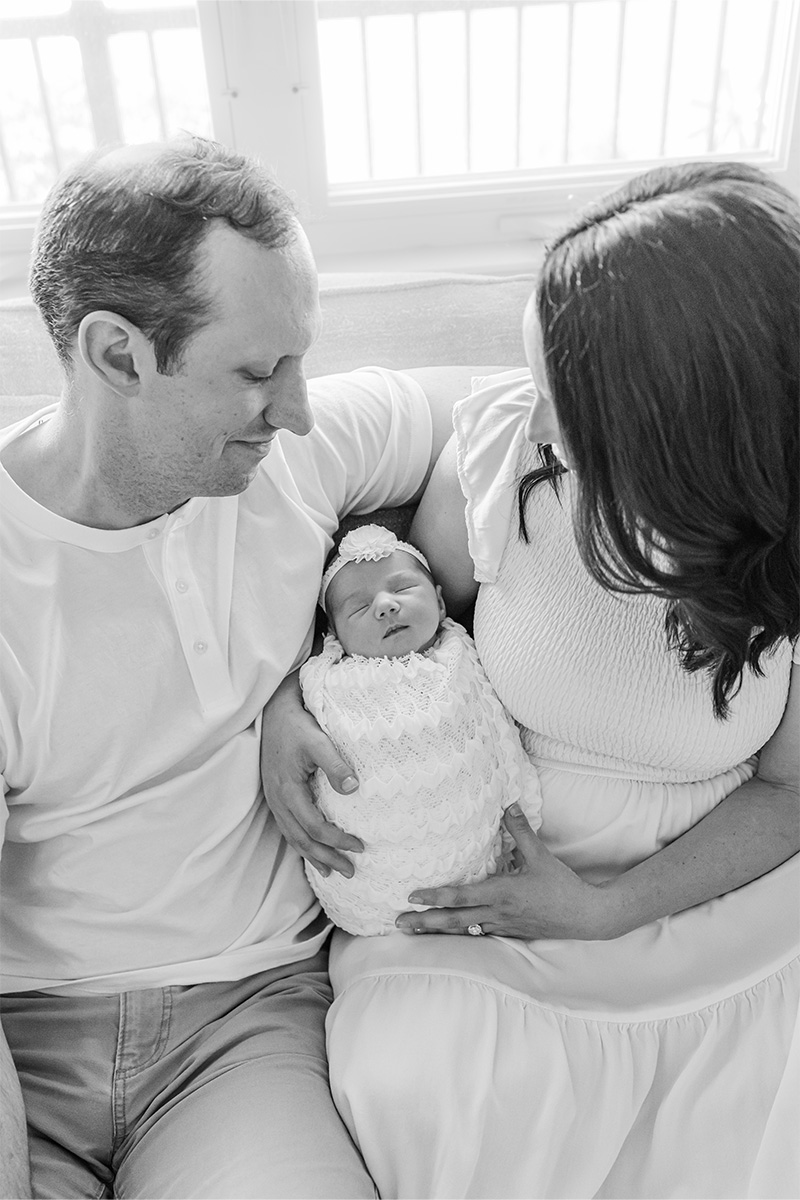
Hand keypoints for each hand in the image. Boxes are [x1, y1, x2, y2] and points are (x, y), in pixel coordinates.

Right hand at [260, 671, 363, 876]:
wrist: (273, 711)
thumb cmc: (296, 725)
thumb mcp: (317, 740)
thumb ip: (335, 765)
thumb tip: (354, 789)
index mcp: (288, 790)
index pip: (314, 827)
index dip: (336, 840)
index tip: (360, 846)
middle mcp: (278, 800)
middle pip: (302, 840)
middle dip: (327, 858)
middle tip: (351, 871)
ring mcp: (274, 799)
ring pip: (292, 837)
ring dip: (313, 856)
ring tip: (332, 872)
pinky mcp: (276, 795)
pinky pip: (287, 828)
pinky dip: (301, 844)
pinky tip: (311, 849)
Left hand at [395, 804, 625, 940]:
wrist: (586, 916)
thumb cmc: (562, 887)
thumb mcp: (541, 856)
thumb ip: (521, 831)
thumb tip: (508, 805)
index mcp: (501, 894)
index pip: (461, 897)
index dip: (435, 897)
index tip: (412, 895)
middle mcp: (497, 913)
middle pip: (454, 920)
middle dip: (424, 921)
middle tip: (398, 922)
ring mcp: (502, 926)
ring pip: (462, 931)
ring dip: (436, 931)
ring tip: (413, 931)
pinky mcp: (510, 933)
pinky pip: (478, 935)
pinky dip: (459, 935)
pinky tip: (446, 934)